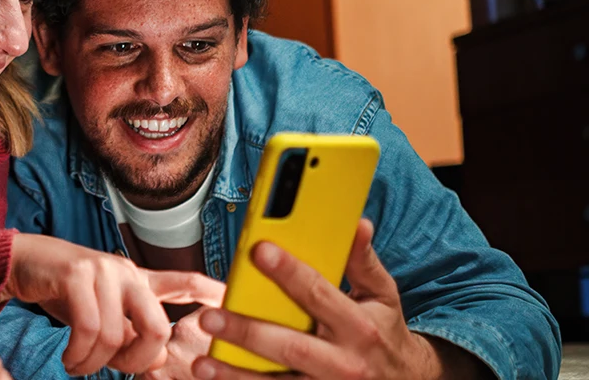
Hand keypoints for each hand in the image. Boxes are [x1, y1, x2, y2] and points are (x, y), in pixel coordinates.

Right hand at [6, 233, 225, 375]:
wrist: (20, 262)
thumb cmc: (62, 290)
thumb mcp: (101, 309)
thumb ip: (129, 332)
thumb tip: (155, 362)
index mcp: (138, 280)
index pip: (184, 283)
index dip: (212, 294)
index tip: (230, 304)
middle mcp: (126, 272)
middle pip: (155, 325)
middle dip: (139, 360)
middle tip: (114, 369)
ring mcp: (102, 270)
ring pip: (115, 335)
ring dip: (93, 363)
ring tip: (78, 366)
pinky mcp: (76, 273)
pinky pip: (88, 328)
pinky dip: (78, 354)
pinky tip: (70, 359)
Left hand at [191, 219, 446, 379]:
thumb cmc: (384, 332)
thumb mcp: (382, 296)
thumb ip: (363, 262)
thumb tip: (356, 224)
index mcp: (359, 327)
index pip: (319, 295)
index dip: (289, 272)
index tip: (260, 252)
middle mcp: (344, 361)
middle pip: (291, 346)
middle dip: (249, 332)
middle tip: (211, 318)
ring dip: (237, 374)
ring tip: (203, 362)